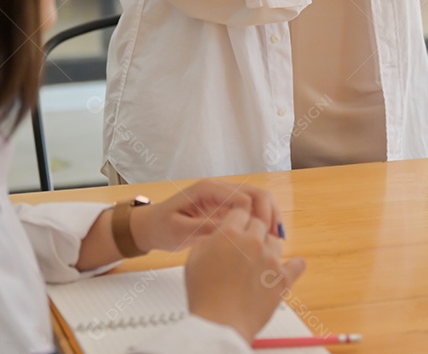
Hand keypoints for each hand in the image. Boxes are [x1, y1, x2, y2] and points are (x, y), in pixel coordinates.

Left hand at [132, 180, 281, 252]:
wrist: (150, 226)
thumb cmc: (162, 228)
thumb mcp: (180, 232)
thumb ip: (205, 229)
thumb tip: (231, 231)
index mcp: (208, 190)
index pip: (243, 197)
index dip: (257, 216)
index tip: (262, 237)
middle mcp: (219, 188)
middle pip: (255, 193)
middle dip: (269, 213)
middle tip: (276, 237)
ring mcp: (224, 196)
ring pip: (257, 199)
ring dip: (269, 216)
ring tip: (276, 238)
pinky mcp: (226, 206)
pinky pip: (250, 209)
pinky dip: (262, 220)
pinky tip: (267, 237)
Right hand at [185, 207, 305, 342]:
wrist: (220, 324)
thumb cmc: (204, 295)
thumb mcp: (193, 260)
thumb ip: (206, 240)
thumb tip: (217, 234)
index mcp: (230, 234)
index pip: (240, 211)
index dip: (237, 219)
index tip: (236, 226)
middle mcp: (253, 242)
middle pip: (258, 224)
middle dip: (250, 232)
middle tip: (243, 247)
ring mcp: (270, 259)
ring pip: (274, 242)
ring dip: (266, 248)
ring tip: (256, 263)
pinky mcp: (283, 278)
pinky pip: (297, 264)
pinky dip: (294, 264)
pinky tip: (292, 264)